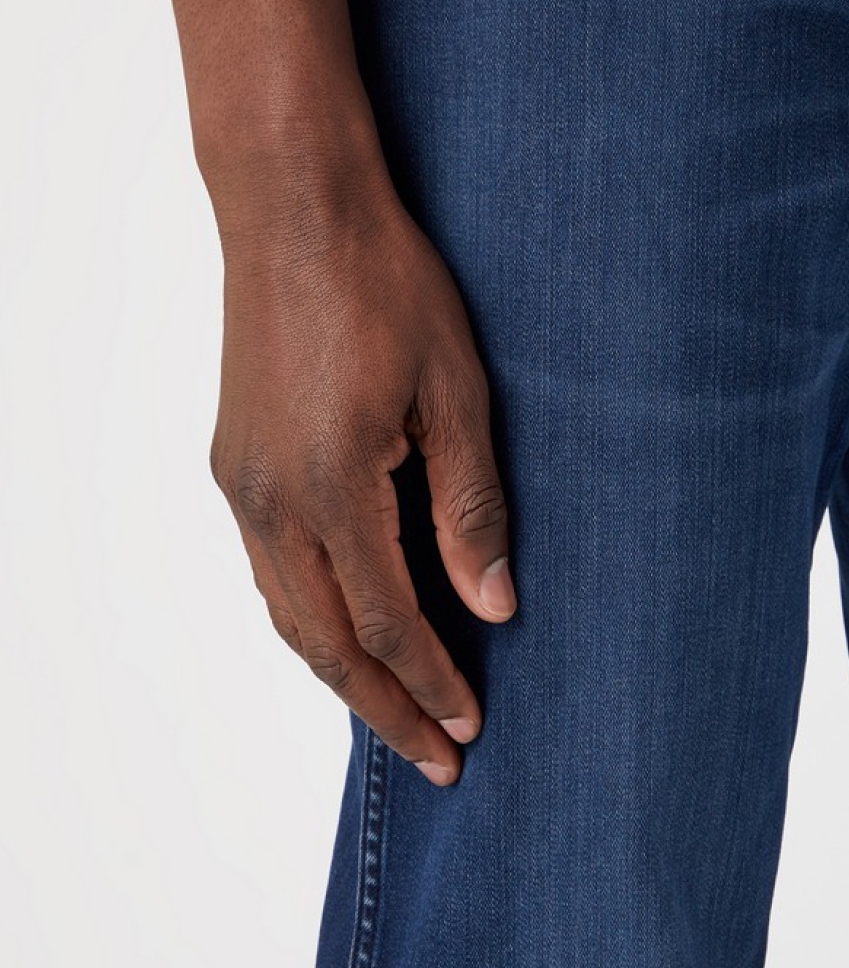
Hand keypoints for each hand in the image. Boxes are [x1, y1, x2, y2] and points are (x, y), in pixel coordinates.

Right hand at [207, 162, 515, 786]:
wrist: (297, 211)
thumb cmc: (386, 286)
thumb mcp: (456, 393)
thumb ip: (471, 508)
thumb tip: (494, 605)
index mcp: (334, 490)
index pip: (391, 625)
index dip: (435, 683)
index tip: (473, 728)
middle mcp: (272, 502)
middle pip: (327, 643)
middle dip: (386, 706)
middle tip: (438, 757)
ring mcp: (243, 484)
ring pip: (287, 614)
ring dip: (342, 670)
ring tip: (395, 710)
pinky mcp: (234, 461)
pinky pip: (269, 570)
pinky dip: (309, 618)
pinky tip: (344, 626)